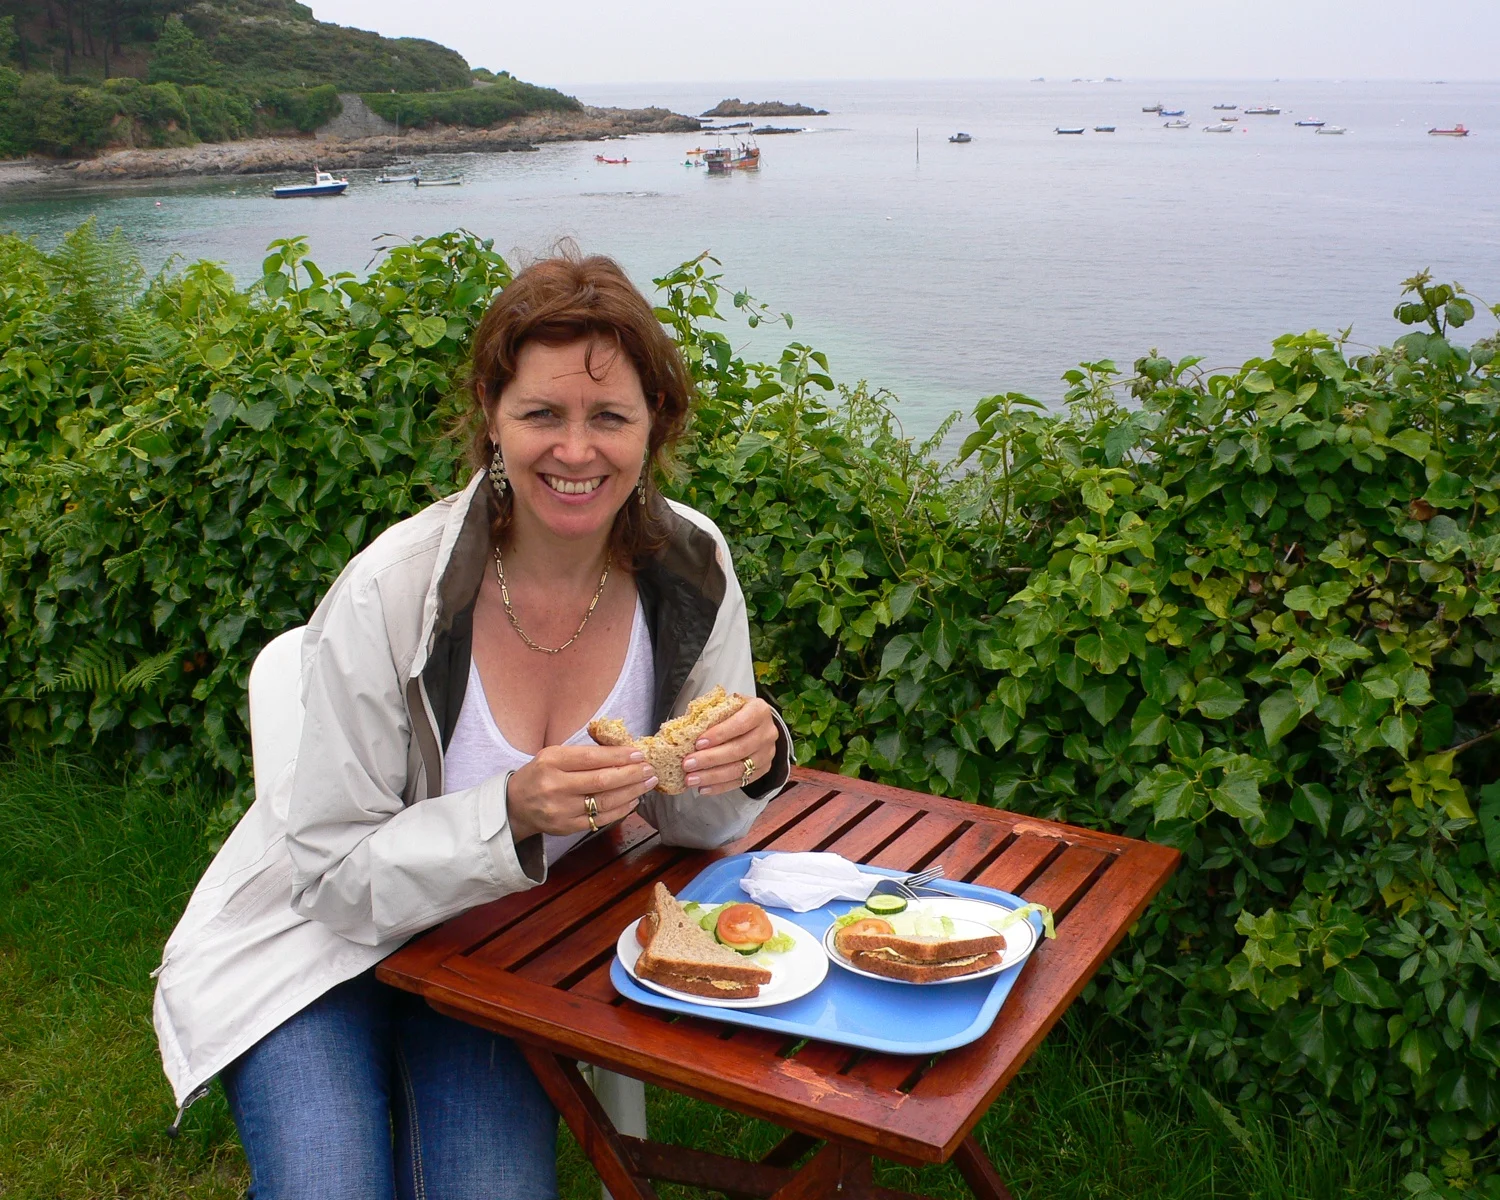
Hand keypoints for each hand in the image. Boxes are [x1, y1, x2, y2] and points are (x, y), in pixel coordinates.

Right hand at [506, 744, 658, 842]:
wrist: (515, 805)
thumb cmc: (540, 774)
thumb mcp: (553, 755)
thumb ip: (583, 753)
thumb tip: (622, 750)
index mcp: (552, 761)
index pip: (592, 758)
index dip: (619, 756)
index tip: (639, 753)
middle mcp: (555, 786)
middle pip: (602, 781)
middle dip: (631, 774)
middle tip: (650, 769)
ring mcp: (562, 810)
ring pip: (605, 801)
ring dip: (631, 791)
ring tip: (647, 783)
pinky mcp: (567, 827)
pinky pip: (601, 819)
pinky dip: (621, 809)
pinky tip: (633, 800)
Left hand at [681, 697, 778, 795]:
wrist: (757, 723)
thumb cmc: (736, 712)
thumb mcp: (726, 704)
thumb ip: (711, 713)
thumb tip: (686, 728)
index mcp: (759, 711)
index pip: (740, 724)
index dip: (719, 734)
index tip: (698, 743)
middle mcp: (767, 732)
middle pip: (739, 749)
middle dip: (710, 758)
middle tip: (687, 764)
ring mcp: (767, 753)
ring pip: (740, 769)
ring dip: (712, 776)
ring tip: (691, 779)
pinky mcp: (763, 769)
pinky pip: (741, 781)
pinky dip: (720, 786)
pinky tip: (703, 788)